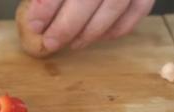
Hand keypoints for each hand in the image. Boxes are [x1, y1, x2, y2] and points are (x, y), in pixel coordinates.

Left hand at [26, 0, 154, 51]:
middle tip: (51, 42)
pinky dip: (120, 27)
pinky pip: (140, 8)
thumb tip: (34, 15)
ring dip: (92, 31)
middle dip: (67, 25)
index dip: (47, 6)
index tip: (34, 24)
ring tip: (73, 44)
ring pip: (115, 5)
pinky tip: (101, 36)